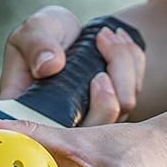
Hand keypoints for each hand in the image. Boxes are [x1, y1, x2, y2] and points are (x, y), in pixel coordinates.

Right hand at [0, 6, 146, 125]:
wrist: (69, 33)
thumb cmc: (45, 34)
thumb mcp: (34, 31)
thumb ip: (37, 45)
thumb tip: (49, 66)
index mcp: (31, 114)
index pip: (51, 136)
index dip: (78, 118)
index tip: (95, 77)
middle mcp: (62, 127)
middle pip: (98, 125)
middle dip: (113, 77)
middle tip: (102, 40)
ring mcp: (91, 123)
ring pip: (122, 105)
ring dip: (123, 61)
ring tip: (106, 34)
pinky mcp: (112, 113)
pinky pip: (134, 91)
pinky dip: (133, 60)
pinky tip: (119, 39)